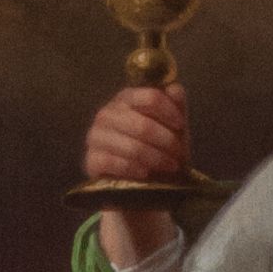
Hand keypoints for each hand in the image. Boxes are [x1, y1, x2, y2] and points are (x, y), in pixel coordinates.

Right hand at [85, 86, 189, 271]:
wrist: (143, 182)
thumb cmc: (159, 148)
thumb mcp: (172, 127)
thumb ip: (175, 106)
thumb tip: (174, 89)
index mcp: (126, 99)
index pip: (149, 97)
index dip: (169, 112)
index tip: (180, 125)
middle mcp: (107, 114)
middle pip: (143, 125)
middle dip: (166, 142)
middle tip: (178, 155)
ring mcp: (96, 137)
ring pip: (132, 146)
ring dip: (156, 159)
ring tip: (169, 167)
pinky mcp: (92, 160)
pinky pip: (115, 163)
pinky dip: (134, 170)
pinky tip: (145, 174)